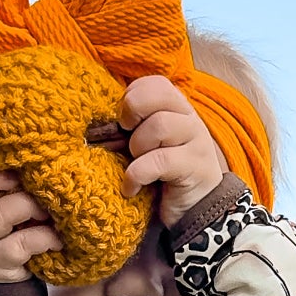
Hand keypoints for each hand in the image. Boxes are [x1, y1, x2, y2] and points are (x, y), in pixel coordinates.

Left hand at [120, 76, 225, 227]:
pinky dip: (137, 174)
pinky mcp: (195, 167)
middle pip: (158, 95)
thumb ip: (134, 128)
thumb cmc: (163, 177)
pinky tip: (131, 188)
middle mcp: (190, 119)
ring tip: (134, 164)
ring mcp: (196, 142)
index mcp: (178, 109)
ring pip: (159, 125)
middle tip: (125, 135)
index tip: (124, 120)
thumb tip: (99, 124)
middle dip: (132, 113)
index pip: (156, 83)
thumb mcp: (148, 146)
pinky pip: (158, 161)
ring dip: (137, 146)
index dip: (133, 95)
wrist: (195, 213)